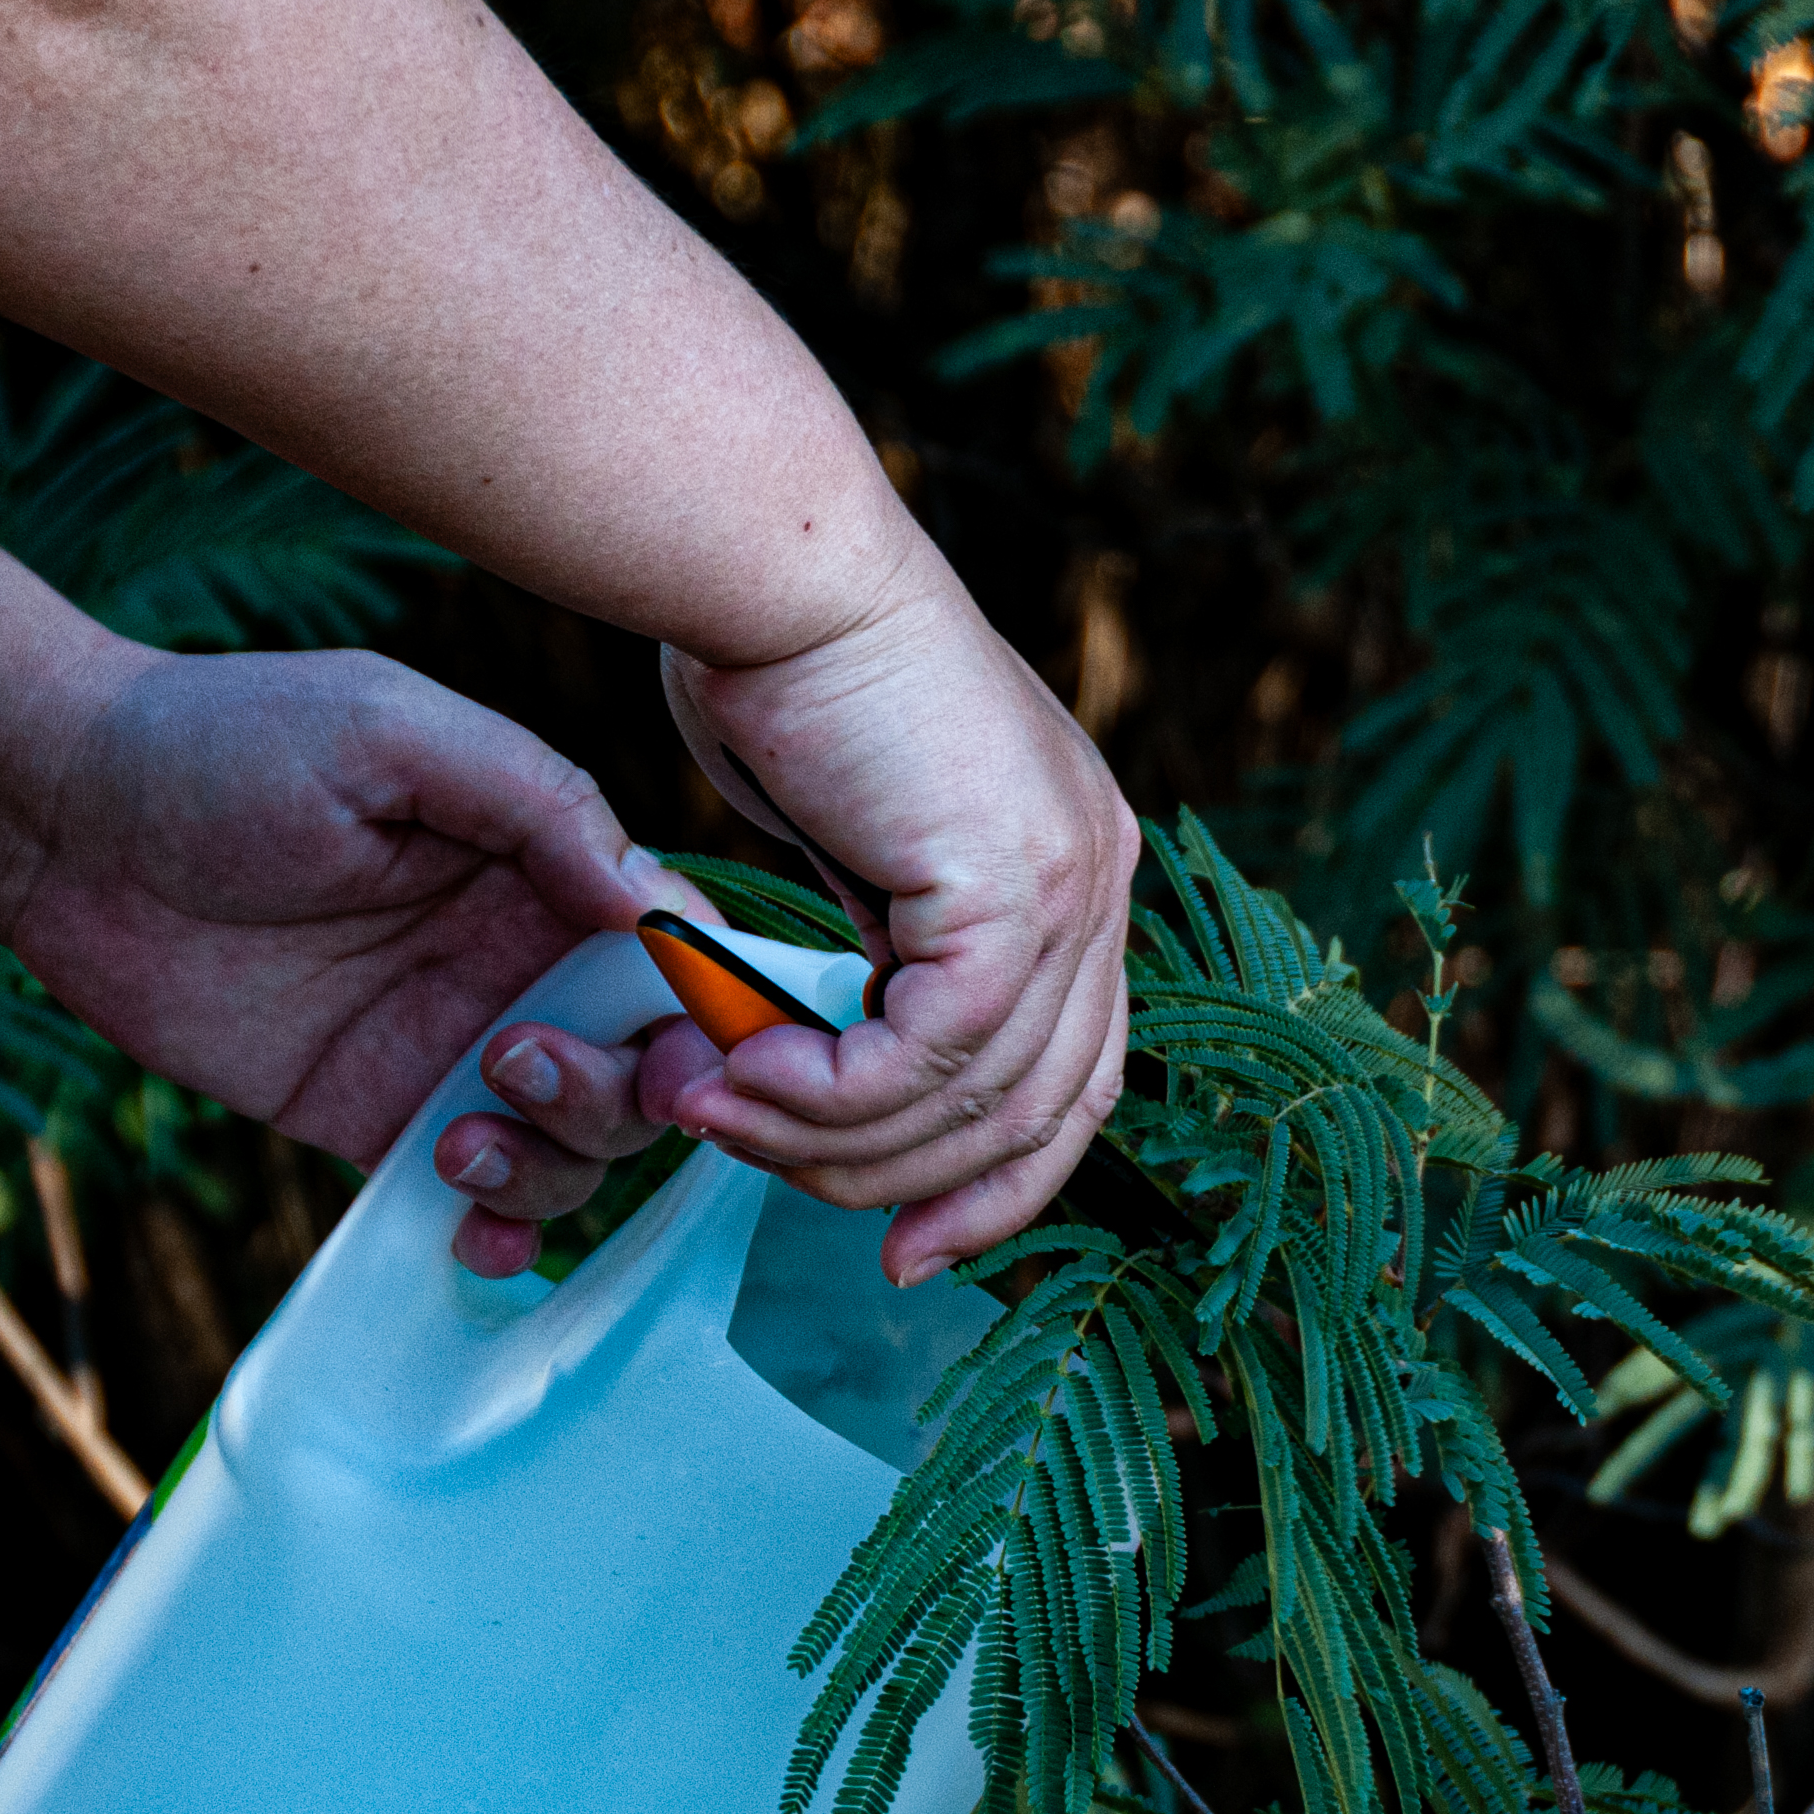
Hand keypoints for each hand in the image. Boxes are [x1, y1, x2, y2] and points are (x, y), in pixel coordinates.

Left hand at [0, 644, 692, 1274]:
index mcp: (542, 864)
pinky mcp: (370, 1118)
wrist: (61, 819)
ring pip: (574, 1146)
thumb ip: (538, 802)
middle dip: (620, 1094)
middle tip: (514, 1060)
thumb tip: (658, 909)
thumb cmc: (223, 739)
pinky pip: (471, 1197)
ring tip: (456, 1132)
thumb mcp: (392, 732)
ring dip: (552, 1163)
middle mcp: (513, 963)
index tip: (684, 1045)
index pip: (674, 951)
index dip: (706, 1011)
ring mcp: (446, 1049)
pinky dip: (498, 1232)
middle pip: (644, 1067)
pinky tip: (468, 1229)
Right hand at [656, 555, 1138, 1285]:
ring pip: (972, 1101)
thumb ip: (886, 953)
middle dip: (898, 1182)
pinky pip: (928, 1058)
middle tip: (759, 1170)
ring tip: (712, 1112)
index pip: (1073, 1085)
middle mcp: (1101, 881)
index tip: (902, 1248)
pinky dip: (827, 1093)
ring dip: (827, 1136)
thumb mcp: (857, 846)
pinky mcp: (1016, 888)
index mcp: (1078, 873)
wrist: (771, 565)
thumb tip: (850, 1058)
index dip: (991, 1188)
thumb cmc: (778, 669)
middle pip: (1037, 1117)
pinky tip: (740, 1075)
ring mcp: (1076, 885)